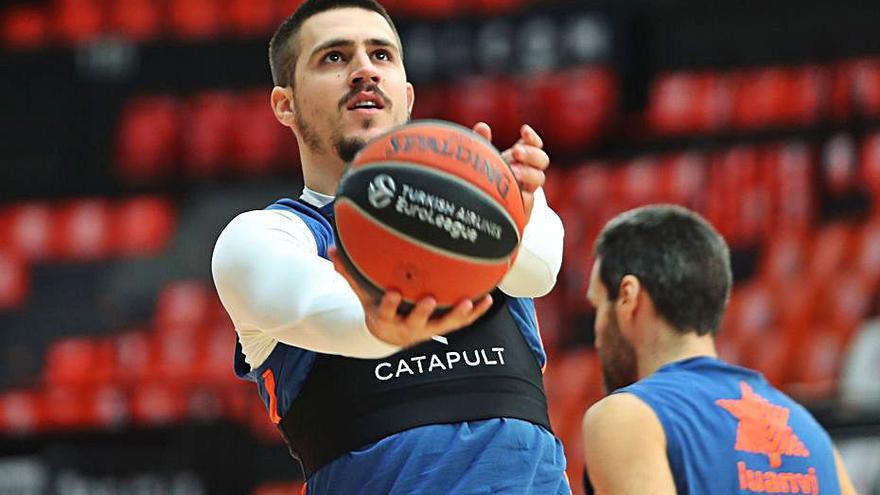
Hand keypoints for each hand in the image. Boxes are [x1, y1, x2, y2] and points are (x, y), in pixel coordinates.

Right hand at [328, 247, 493, 347]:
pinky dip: (476, 312)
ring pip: (444, 325)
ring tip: (467, 302)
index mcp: (386, 318)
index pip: (386, 312)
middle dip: (422, 312)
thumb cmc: (377, 306)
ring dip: (457, 315)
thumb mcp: (362, 293)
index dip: (388, 304)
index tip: (391, 293)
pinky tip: (490, 299)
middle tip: (429, 300)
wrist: (390, 333)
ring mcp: (428, 329)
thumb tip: (330, 250)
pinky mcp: (444, 327)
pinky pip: (462, 321)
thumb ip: (349, 273)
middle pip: (416, 322)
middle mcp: (408, 327)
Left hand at [472, 122, 548, 222]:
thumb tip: (482, 127)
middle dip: (531, 154)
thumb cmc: (481, 181)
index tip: (523, 130)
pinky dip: (523, 195)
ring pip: (539, 179)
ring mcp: (527, 191)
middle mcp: (527, 173)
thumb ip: (481, 143)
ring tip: (512, 172)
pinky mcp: (523, 209)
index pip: (535, 144)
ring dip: (528, 172)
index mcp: (520, 159)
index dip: (532, 138)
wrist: (477, 214)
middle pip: (542, 160)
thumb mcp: (480, 160)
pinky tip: (514, 192)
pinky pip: (529, 201)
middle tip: (515, 152)